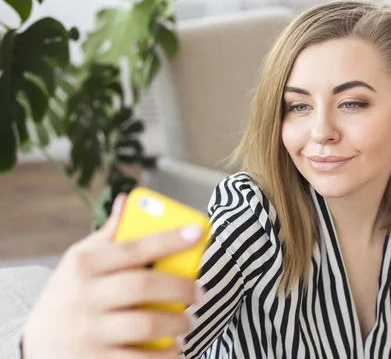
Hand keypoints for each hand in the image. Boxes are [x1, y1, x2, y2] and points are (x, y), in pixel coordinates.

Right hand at [22, 194, 206, 358]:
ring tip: (188, 322)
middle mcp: (84, 297)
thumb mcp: (79, 260)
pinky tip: (177, 348)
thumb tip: (129, 200)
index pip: (134, 247)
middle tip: (201, 292)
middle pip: (145, 286)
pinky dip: (166, 355)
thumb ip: (109, 234)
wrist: (36, 344)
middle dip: (181, 288)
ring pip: (147, 324)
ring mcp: (89, 332)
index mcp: (84, 265)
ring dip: (178, 323)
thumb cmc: (68, 294)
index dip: (169, 239)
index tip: (197, 232)